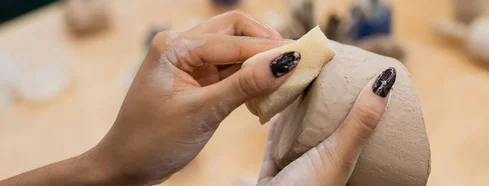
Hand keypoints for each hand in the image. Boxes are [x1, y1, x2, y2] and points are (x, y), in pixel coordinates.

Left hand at [86, 11, 297, 184]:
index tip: (302, 56)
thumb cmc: (153, 140)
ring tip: (287, 72)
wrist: (126, 165)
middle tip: (295, 59)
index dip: (268, 48)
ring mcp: (188, 60)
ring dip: (259, 58)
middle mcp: (180, 45)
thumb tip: (285, 62)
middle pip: (234, 29)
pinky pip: (230, 66)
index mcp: (174, 47)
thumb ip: (244, 85)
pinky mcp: (196, 76)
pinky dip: (249, 73)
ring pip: (234, 47)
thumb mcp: (202, 113)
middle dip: (265, 42)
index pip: (232, 40)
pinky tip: (267, 84)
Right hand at [257, 68, 395, 185]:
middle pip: (328, 122)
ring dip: (301, 104)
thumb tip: (387, 80)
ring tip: (302, 76)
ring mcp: (300, 163)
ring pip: (301, 127)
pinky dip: (277, 118)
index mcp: (346, 159)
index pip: (359, 122)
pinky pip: (276, 137)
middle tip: (326, 66)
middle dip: (326, 96)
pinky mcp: (276, 166)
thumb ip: (361, 122)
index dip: (359, 96)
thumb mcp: (340, 155)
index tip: (356, 67)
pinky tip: (278, 97)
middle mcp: (326, 160)